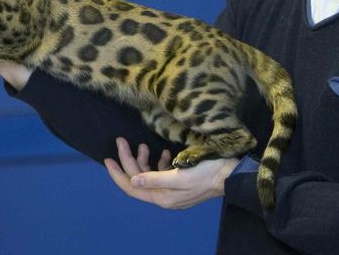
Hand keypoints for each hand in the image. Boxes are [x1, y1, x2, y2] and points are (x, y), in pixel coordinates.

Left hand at [104, 137, 235, 209]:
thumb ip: (155, 179)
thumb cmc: (206, 173)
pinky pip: (162, 172)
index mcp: (163, 197)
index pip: (132, 187)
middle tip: (121, 140)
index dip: (118, 174)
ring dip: (143, 159)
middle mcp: (165, 195)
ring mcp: (172, 188)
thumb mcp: (180, 176)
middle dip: (128, 159)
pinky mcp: (180, 180)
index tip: (107, 158)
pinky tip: (162, 152)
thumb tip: (133, 181)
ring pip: (149, 173)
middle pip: (139, 178)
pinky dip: (158, 162)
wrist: (231, 174)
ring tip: (143, 145)